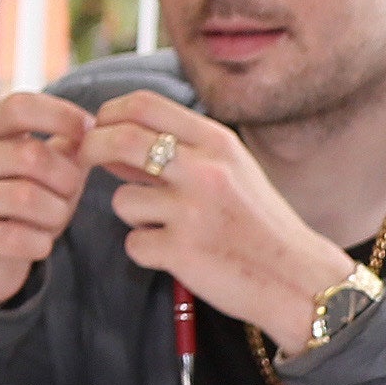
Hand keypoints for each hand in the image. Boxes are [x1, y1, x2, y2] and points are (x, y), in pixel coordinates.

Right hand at [0, 93, 92, 306]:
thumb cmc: (19, 199)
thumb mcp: (43, 166)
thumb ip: (67, 146)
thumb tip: (94, 135)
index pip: (19, 107)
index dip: (61, 115)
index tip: (90, 131)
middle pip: (31, 154)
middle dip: (66, 177)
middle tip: (71, 191)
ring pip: (26, 198)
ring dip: (56, 213)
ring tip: (54, 219)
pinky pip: (18, 238)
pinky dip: (41, 243)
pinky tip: (38, 243)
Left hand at [85, 94, 358, 347]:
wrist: (298, 280)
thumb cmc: (258, 223)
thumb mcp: (231, 172)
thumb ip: (179, 152)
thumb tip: (111, 137)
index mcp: (218, 143)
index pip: (144, 104)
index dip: (108, 114)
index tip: (99, 129)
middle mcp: (205, 170)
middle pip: (118, 138)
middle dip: (90, 149)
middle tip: (86, 162)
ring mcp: (193, 211)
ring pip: (122, 200)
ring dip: (134, 216)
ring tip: (170, 227)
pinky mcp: (181, 251)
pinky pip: (133, 244)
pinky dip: (147, 251)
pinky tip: (179, 255)